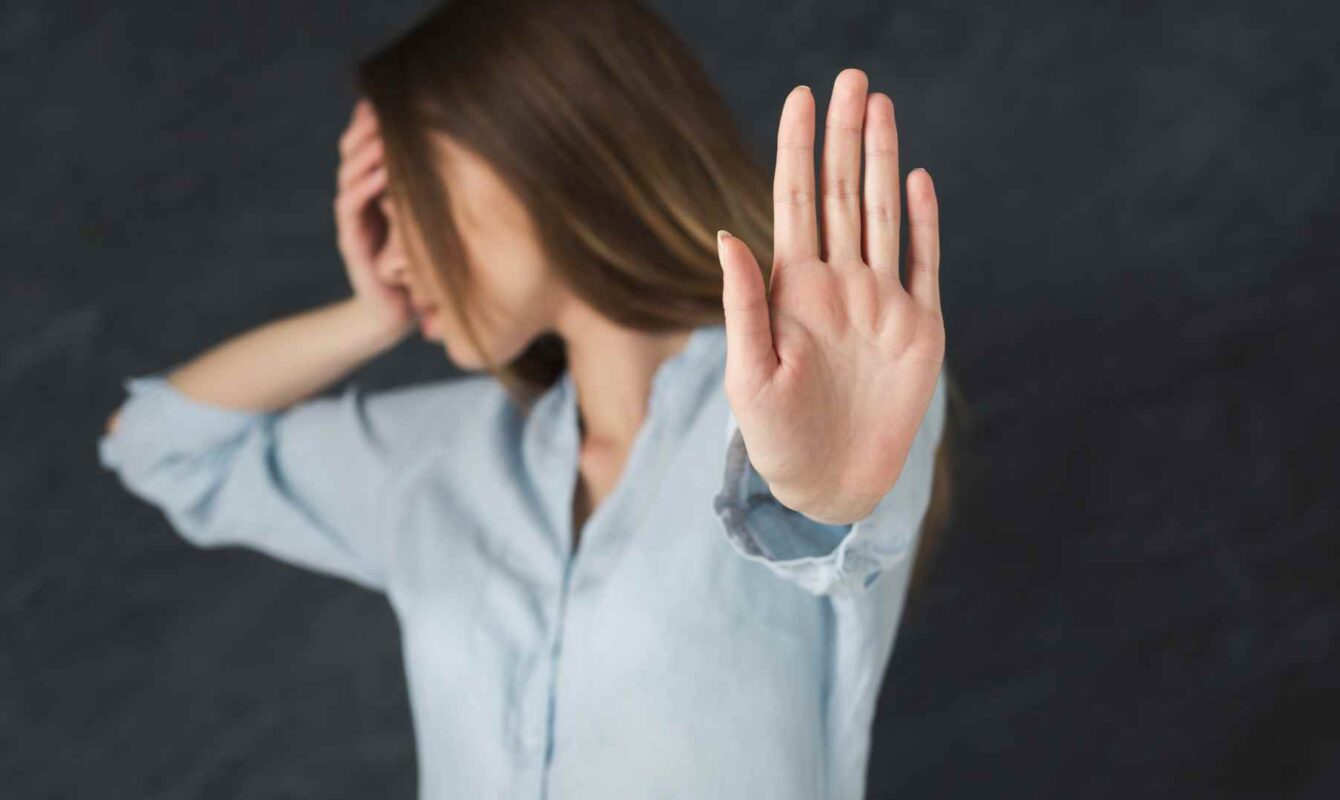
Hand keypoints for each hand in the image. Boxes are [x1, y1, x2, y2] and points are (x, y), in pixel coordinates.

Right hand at [333, 98, 415, 340]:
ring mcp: (353, 220)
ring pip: (349, 173)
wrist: (396, 314)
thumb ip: (435, 195)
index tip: (389, 98)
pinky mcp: (351, 242)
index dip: (373, 122)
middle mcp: (359, 201)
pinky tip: (382, 169)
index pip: (367, 147)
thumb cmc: (418, 267)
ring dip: (366, 150)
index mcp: (374, 192)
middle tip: (380, 104)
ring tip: (383, 130)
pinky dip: (365, 185)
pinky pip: (350, 206)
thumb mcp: (429, 224)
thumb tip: (471, 163)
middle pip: (352, 152)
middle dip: (365, 126)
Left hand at [715, 68, 944, 524]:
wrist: (830, 485)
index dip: (797, 150)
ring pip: (882, 215)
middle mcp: (838, 284)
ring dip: (882, 161)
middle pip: (843, 194)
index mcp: (793, 290)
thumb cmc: (775, 436)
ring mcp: (881, 302)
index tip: (798, 98)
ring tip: (880, 107)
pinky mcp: (919, 329)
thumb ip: (743, 302)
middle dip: (844, 135)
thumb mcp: (747, 372)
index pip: (796, 202)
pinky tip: (917, 179)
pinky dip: (923, 223)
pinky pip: (924, 264)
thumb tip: (726, 234)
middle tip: (850, 77)